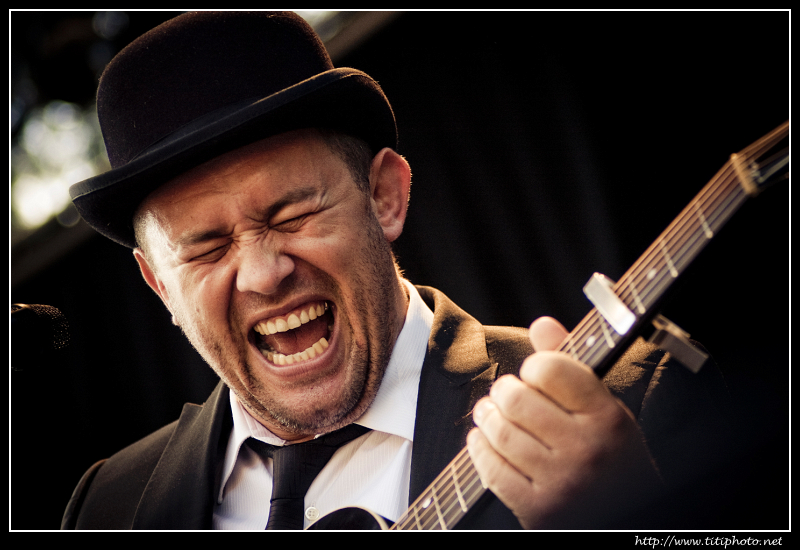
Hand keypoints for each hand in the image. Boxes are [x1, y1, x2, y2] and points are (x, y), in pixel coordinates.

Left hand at [467, 317, 661, 528]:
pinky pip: (492, 471)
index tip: (533, 374)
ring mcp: (561, 484)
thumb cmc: (612, 454)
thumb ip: (571, 365)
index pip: (550, 369)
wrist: (629, 514)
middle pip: (516, 400)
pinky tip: (481, 440)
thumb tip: (541, 324)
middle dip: (503, 391)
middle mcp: (586, 450)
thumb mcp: (605, 407)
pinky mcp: (539, 511)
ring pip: (500, 434)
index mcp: (607, 417)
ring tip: (489, 413)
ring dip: (486, 417)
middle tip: (504, 393)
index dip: (533, 367)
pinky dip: (479, 449)